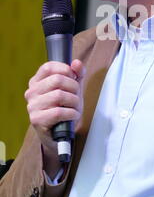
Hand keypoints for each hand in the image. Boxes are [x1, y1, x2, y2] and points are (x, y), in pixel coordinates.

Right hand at [24, 59, 84, 176]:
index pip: (49, 67)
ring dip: (74, 102)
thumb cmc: (64, 108)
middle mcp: (32, 92)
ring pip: (59, 95)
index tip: (73, 77)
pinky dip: (71, 113)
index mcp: (37, 81)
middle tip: (76, 95)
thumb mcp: (72, 88)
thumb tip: (77, 63)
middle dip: (74, 87)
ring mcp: (33, 106)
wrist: (58, 133)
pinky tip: (73, 115)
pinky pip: (59, 112)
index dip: (65, 69)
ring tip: (75, 107)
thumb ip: (77, 73)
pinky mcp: (36, 119)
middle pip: (57, 80)